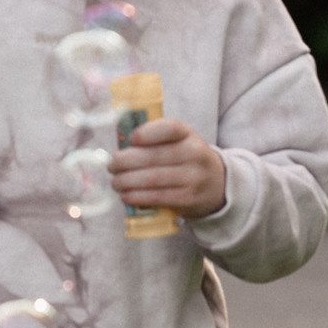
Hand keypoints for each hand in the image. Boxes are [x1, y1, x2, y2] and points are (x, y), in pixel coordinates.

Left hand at [109, 116, 227, 220]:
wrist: (216, 185)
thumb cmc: (185, 159)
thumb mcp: (178, 141)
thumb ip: (153, 139)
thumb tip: (120, 146)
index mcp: (188, 134)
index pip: (169, 128)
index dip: (147, 133)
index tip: (131, 139)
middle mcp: (194, 154)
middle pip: (153, 157)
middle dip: (125, 162)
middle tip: (111, 165)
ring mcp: (193, 178)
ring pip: (152, 179)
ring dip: (127, 181)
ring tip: (116, 182)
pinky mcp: (188, 199)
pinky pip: (157, 197)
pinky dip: (137, 196)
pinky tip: (126, 195)